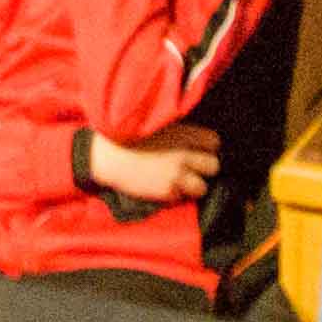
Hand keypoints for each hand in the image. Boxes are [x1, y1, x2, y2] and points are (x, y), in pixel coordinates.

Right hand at [80, 126, 220, 208]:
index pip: (214, 142)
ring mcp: (176, 175)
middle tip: (192, 168)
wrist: (107, 155)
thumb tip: (196, 139)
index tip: (198, 149)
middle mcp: (184, 155)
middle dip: (204, 168)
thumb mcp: (158, 124)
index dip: (206, 147)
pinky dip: (174, 194)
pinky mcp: (166, 192)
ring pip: (202, 187)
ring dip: (193, 185)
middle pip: (213, 166)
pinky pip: (181, 198)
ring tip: (180, 181)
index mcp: (184, 134)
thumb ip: (180, 131)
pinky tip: (163, 186)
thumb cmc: (130, 135)